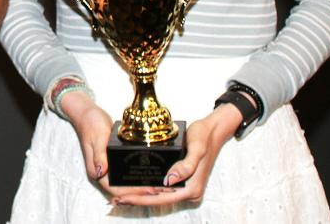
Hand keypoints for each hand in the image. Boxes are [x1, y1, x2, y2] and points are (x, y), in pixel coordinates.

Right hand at [61, 91, 167, 201]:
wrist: (87, 113)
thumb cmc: (91, 123)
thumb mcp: (97, 136)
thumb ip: (99, 154)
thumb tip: (101, 171)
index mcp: (96, 171)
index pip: (116, 190)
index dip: (134, 193)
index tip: (150, 190)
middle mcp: (102, 174)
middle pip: (122, 191)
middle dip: (141, 193)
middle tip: (162, 190)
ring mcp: (107, 169)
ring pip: (125, 185)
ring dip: (141, 187)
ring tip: (160, 186)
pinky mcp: (112, 163)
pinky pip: (125, 175)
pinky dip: (137, 178)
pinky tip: (149, 176)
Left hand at [109, 104, 240, 207]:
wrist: (214, 129)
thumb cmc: (204, 136)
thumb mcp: (196, 148)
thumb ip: (185, 166)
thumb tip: (168, 181)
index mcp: (192, 189)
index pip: (161, 198)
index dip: (140, 199)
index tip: (123, 198)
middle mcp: (190, 192)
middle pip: (159, 200)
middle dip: (137, 200)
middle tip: (116, 200)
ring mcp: (186, 188)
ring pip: (160, 196)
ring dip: (141, 197)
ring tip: (121, 196)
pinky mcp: (183, 181)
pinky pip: (163, 190)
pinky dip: (149, 190)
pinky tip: (137, 188)